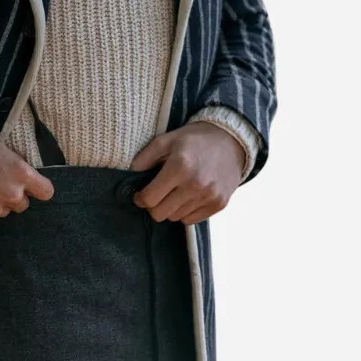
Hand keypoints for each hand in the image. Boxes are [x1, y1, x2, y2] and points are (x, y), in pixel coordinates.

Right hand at [0, 134, 54, 228]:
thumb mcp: (0, 149)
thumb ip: (15, 165)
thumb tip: (21, 175)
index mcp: (21, 174)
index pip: (46, 191)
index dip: (39, 190)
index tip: (32, 188)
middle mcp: (13, 195)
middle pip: (23, 204)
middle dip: (13, 196)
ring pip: (4, 211)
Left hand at [128, 122, 245, 224]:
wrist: (231, 140)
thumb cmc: (194, 139)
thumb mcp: (166, 140)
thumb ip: (144, 158)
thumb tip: (129, 175)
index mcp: (179, 166)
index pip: (150, 198)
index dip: (140, 199)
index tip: (140, 195)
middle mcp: (195, 184)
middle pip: (160, 213)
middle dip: (153, 206)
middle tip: (156, 195)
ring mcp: (209, 196)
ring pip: (175, 218)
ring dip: (170, 208)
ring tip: (174, 192)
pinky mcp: (219, 204)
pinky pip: (191, 220)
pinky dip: (185, 212)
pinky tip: (187, 197)